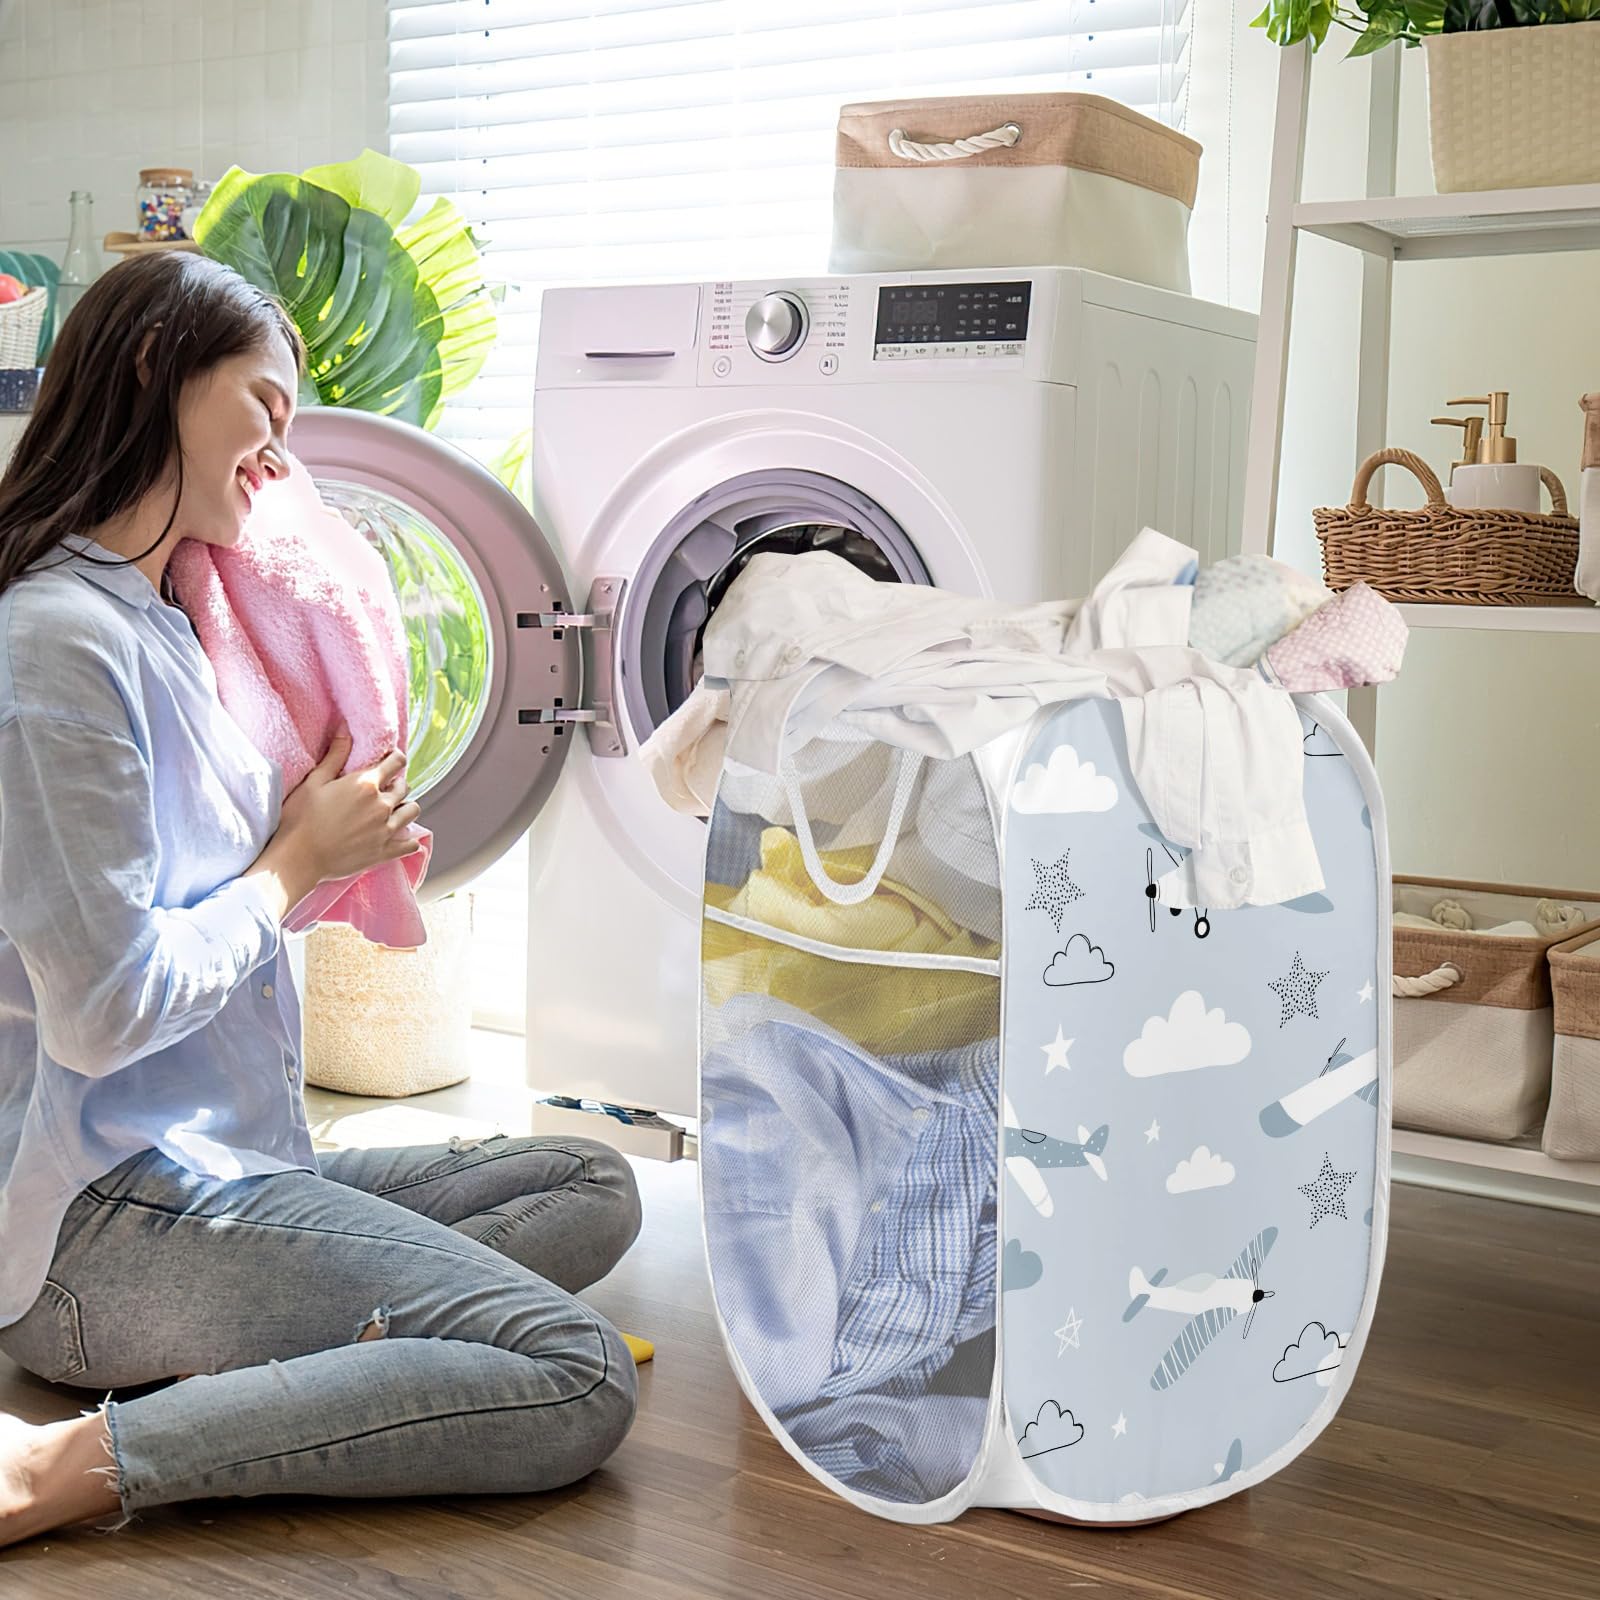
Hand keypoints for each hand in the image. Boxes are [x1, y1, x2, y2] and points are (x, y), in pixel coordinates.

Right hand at [271, 727, 422, 889]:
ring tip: (392, 810)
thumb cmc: (300, 818)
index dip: (394, 759)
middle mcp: (382, 806)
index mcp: (366, 785)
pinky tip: (402, 838)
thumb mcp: (314, 781)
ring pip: (412, 811)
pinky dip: (409, 840)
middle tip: (384, 788)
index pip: (396, 762)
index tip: (390, 761)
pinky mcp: (385, 852)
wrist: (298, 858)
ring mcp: (386, 830)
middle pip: (404, 787)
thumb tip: (344, 727)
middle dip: (396, 784)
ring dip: (405, 807)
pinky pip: (410, 844)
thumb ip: (335, 754)